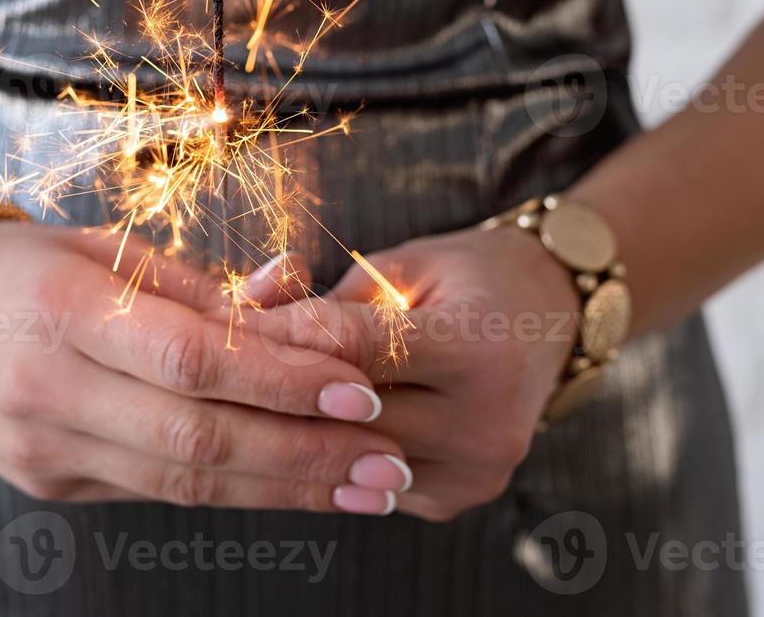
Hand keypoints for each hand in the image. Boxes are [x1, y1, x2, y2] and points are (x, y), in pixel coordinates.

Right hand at [0, 221, 414, 512]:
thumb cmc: (27, 268)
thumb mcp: (105, 248)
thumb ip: (201, 287)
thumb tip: (299, 301)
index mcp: (61, 311)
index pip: (190, 359)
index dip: (280, 380)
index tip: (361, 392)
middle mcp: (48, 390)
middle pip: (198, 437)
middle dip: (305, 454)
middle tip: (388, 461)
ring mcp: (45, 450)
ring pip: (186, 482)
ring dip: (287, 488)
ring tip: (367, 489)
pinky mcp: (52, 485)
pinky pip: (159, 492)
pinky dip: (237, 492)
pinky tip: (297, 486)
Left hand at [253, 225, 578, 520]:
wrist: (546, 318)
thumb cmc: (464, 278)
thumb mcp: (402, 266)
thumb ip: (331, 301)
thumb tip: (242, 320)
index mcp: (478, 350)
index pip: (356, 348)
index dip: (285, 335)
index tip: (228, 324)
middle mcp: (485, 423)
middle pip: (346, 417)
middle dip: (276, 390)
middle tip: (217, 367)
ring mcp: (475, 471)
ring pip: (349, 459)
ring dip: (296, 428)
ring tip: (249, 395)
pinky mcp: (457, 497)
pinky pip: (368, 482)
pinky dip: (331, 452)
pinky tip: (300, 423)